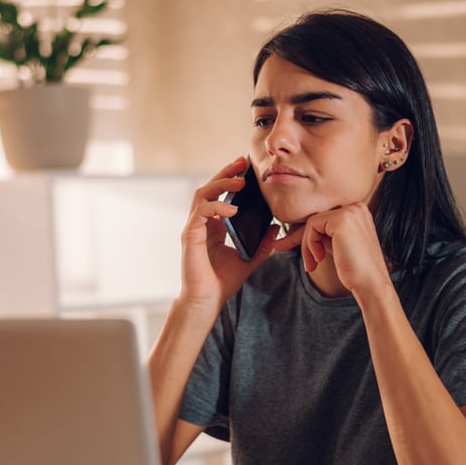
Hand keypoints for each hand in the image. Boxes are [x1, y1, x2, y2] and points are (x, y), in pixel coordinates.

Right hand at [179, 157, 278, 307]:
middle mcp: (201, 224)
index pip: (218, 195)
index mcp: (212, 227)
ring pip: (202, 195)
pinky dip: (216, 207)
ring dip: (221, 185)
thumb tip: (275, 228)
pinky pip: (201, 213)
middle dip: (225, 173)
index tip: (246, 169)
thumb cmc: (222, 282)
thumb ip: (261, 244)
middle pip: (209, 189)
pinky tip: (232, 209)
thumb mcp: (249, 259)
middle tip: (242, 163)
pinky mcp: (190, 236)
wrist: (207, 301)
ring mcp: (194, 229)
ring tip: (239, 182)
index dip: (230, 180)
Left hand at [274, 203, 390, 295]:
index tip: (289, 245)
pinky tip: (319, 258)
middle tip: (292, 253)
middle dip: (303, 238)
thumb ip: (323, 234)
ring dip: (307, 245)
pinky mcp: (342, 220)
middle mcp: (356, 207)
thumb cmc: (354, 269)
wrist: (370, 283)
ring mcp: (351, 211)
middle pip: (317, 218)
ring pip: (312, 223)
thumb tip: (294, 230)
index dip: (308, 234)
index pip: (325, 219)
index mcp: (358, 212)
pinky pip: (312, 226)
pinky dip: (310, 244)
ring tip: (314, 263)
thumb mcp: (336, 245)